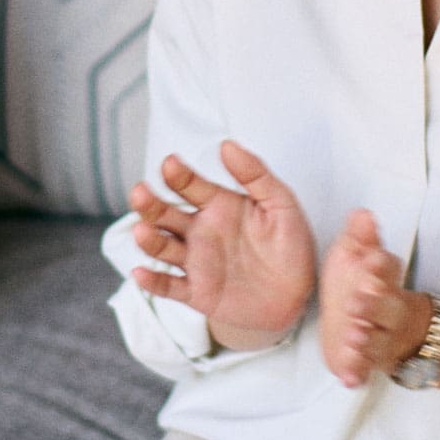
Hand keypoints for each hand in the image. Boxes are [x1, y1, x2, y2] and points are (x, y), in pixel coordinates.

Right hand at [127, 140, 315, 348]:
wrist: (298, 293)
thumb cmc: (289, 244)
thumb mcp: (281, 203)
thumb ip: (255, 173)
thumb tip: (227, 145)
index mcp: (217, 205)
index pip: (190, 185)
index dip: (178, 174)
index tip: (170, 163)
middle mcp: (200, 230)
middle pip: (165, 214)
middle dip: (150, 204)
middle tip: (141, 193)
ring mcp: (195, 261)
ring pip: (162, 248)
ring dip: (149, 239)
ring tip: (142, 230)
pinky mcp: (196, 292)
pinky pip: (169, 287)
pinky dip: (153, 282)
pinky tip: (141, 273)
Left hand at [318, 209, 426, 387]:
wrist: (386, 326)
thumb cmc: (365, 285)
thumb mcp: (356, 257)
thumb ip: (361, 238)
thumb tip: (363, 213)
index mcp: (385, 280)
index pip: (390, 270)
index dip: (381, 266)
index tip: (371, 261)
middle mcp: (390, 311)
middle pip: (389, 309)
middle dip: (375, 306)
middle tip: (358, 300)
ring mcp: (382, 339)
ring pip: (379, 342)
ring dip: (368, 341)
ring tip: (354, 336)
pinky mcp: (367, 363)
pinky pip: (365, 371)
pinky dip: (358, 374)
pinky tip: (349, 377)